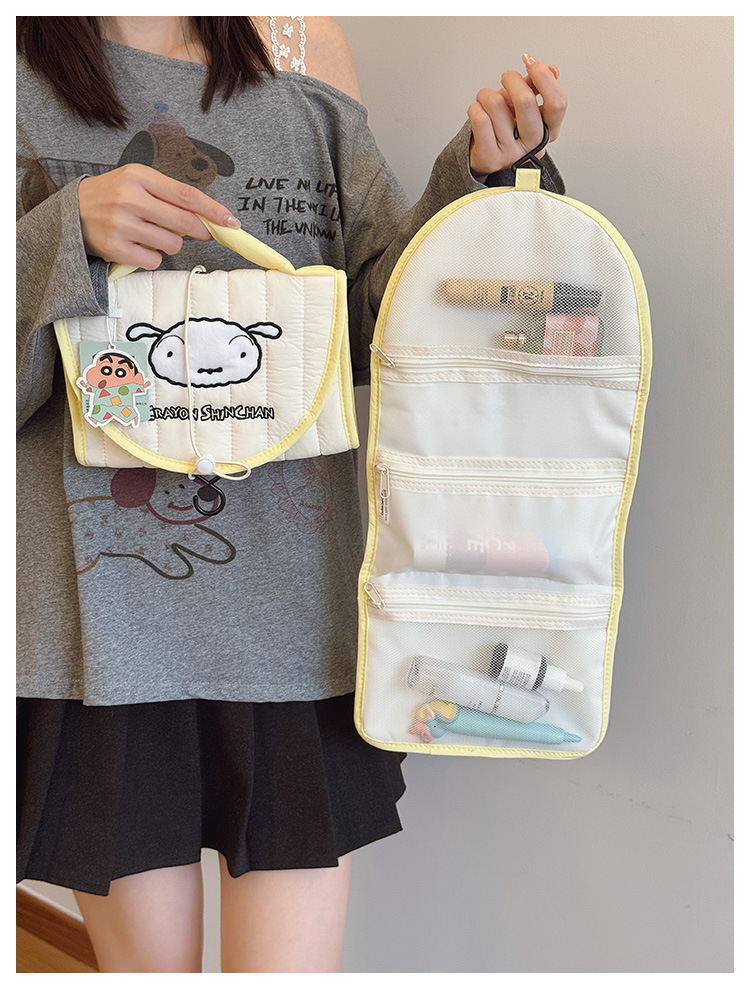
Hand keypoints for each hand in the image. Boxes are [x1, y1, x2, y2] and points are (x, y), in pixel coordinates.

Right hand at [78, 164, 241, 268]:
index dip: (213, 211)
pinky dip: (152, 256)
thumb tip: (209, 217)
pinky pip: (154, 260)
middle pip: (184, 223)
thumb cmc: (113, 196)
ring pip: (171, 244)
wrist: (72, 212)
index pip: (186, 196)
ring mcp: (122, 225)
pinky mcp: (115, 248)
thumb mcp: (138, 182)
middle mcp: (130, 199)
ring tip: (151, 233)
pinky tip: (138, 245)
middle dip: (198, 231)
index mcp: (139, 176)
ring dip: (170, 243)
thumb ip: (170, 195)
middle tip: (200, 232)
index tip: (231, 222)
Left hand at [467, 53, 566, 179]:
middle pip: (526, 101)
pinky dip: (475, 108)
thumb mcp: (523, 106)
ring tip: (486, 100)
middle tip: (506, 77)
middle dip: (512, 80)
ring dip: (486, 94)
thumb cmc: (506, 128)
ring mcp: (512, 154)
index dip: (544, 77)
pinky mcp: (491, 159)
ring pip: (496, 105)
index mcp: (549, 131)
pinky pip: (480, 119)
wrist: (484, 155)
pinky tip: (478, 112)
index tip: (530, 61)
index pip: (557, 103)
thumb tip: (552, 70)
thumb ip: (536, 87)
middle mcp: (533, 145)